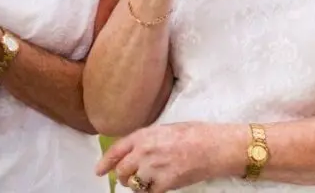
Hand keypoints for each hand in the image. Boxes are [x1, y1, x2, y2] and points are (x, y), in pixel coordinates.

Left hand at [96, 122, 243, 191]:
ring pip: (133, 184)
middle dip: (123, 177)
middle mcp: (145, 152)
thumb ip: (149, 139)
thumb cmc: (196, 134)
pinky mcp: (164, 183)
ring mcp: (153, 168)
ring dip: (137, 185)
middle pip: (122, 171)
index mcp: (145, 135)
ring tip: (148, 181)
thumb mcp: (167, 128)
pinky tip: (160, 185)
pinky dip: (152, 191)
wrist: (214, 146)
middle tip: (128, 179)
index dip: (105, 162)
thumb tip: (137, 149)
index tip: (99, 171)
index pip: (116, 150)